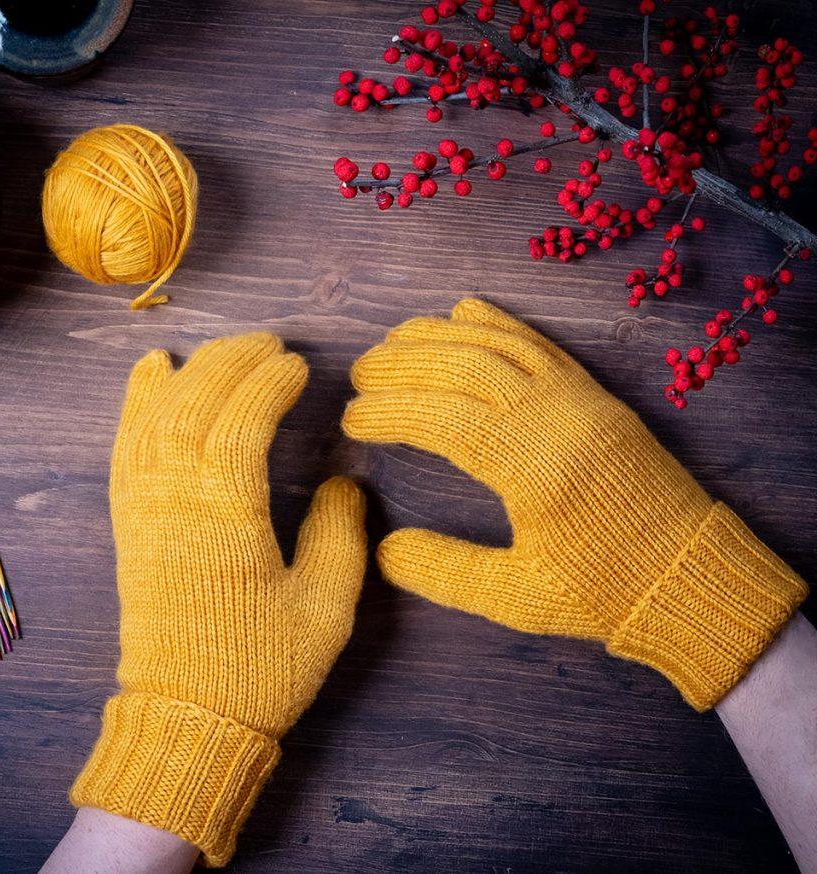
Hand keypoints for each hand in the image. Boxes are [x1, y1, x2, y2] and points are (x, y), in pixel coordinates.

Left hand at [72, 333, 366, 865]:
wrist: (187, 719)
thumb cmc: (261, 668)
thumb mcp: (326, 608)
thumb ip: (340, 534)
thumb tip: (343, 477)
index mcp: (225, 518)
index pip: (240, 423)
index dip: (269, 383)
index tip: (299, 363)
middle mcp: (174, 501)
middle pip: (192, 405)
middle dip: (230, 361)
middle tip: (268, 341)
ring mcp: (143, 510)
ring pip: (154, 418)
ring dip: (188, 372)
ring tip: (221, 346)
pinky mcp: (128, 523)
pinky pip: (125, 447)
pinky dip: (135, 402)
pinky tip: (150, 372)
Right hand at [343, 299, 805, 710]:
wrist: (689, 574)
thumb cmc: (602, 594)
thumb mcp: (518, 600)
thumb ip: (446, 572)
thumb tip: (384, 548)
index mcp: (536, 471)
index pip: (445, 420)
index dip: (391, 412)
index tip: (352, 419)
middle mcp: (557, 419)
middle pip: (466, 368)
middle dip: (403, 365)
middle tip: (360, 374)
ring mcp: (580, 398)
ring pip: (499, 345)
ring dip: (439, 336)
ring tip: (391, 342)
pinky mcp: (595, 392)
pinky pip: (538, 342)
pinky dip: (495, 322)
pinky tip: (462, 312)